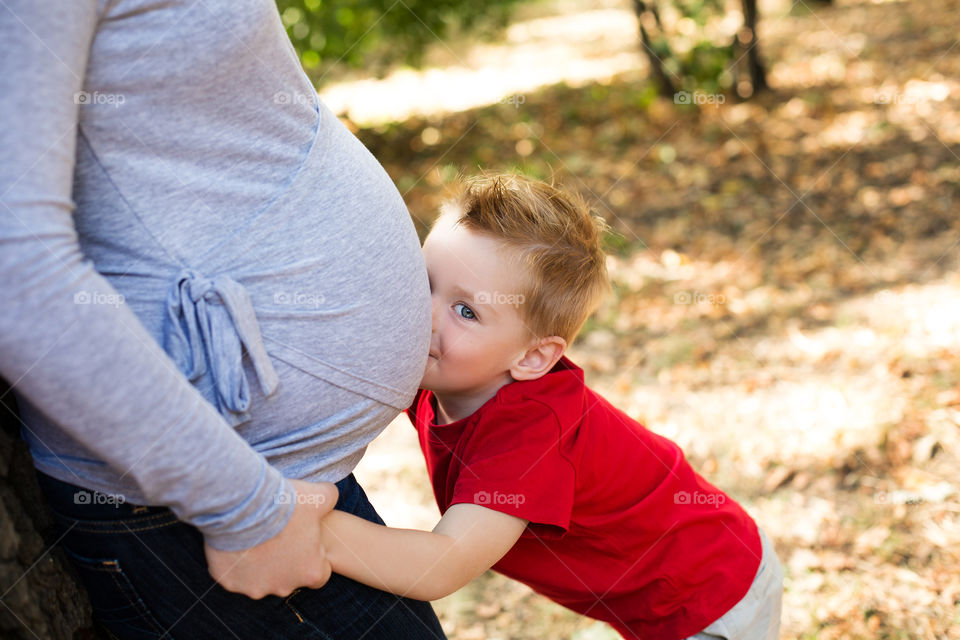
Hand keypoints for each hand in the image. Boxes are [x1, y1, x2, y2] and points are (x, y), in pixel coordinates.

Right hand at [204, 479, 338, 598]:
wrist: (242, 506)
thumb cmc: (284, 504)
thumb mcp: (318, 495)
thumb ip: (329, 498)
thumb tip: (329, 496)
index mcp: (310, 571)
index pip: (319, 572)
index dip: (313, 555)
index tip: (303, 540)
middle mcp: (284, 586)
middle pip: (289, 577)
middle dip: (284, 559)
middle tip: (276, 534)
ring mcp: (255, 588)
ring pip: (260, 578)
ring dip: (259, 562)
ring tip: (255, 536)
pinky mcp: (231, 583)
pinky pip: (235, 574)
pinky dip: (236, 561)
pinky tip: (237, 541)